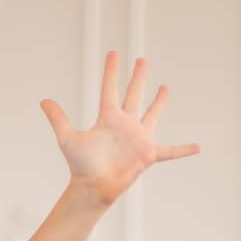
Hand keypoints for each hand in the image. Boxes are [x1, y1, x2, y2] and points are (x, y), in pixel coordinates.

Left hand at [40, 52, 199, 206]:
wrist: (93, 187)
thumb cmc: (80, 165)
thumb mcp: (68, 139)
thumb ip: (58, 119)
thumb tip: (43, 101)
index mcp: (108, 117)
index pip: (110, 88)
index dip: (111, 70)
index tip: (114, 53)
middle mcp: (125, 124)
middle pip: (133, 94)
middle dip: (138, 77)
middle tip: (142, 60)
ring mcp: (138, 138)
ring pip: (151, 114)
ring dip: (159, 101)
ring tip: (165, 87)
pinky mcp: (148, 154)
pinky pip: (170, 151)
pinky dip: (183, 150)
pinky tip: (197, 147)